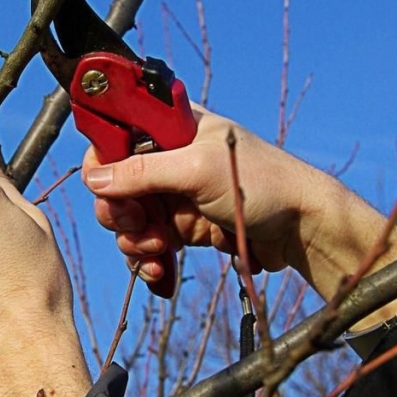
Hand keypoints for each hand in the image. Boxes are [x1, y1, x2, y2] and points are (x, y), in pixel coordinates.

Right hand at [83, 107, 396, 327]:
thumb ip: (143, 172)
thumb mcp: (198, 171)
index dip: (104, 162)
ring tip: (159, 251)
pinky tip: (159, 271)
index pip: (116, 133)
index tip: (108, 189)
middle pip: (115, 182)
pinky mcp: (182, 224)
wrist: (302, 228)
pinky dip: (148, 258)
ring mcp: (174, 192)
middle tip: (138, 227)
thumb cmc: (262, 184)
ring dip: (134, 240)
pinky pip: (148, 242)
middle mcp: (168, 155)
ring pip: (128, 217)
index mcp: (171, 125)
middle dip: (119, 210)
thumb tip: (93, 178)